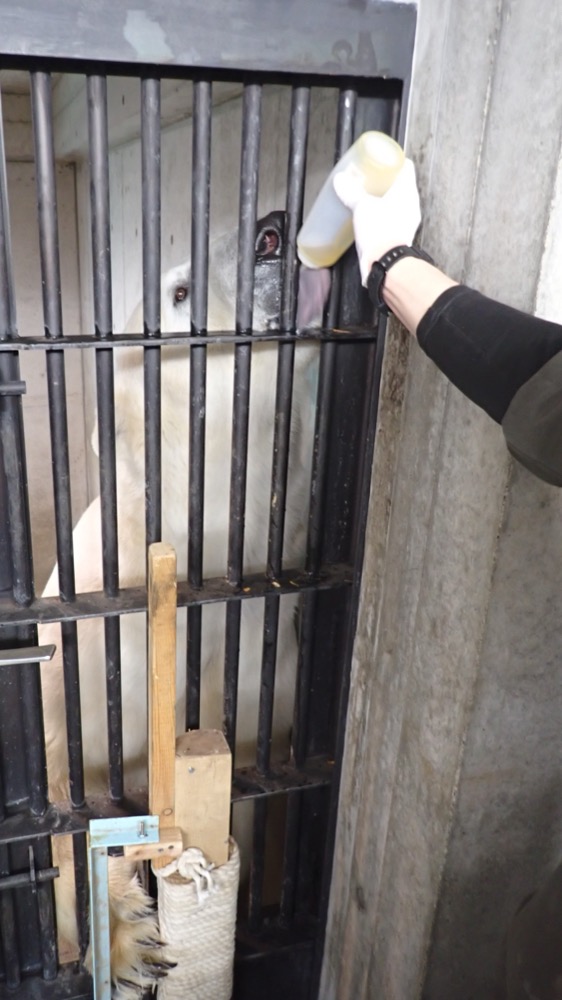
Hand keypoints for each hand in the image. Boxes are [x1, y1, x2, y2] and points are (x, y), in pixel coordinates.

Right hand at [333, 158, 421, 284]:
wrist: (386, 264)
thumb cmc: (379, 231)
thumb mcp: (361, 207)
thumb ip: (351, 192)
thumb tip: (341, 180)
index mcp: (407, 191)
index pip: (406, 167)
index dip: (394, 162)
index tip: (381, 161)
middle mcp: (412, 205)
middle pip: (401, 185)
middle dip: (386, 181)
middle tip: (370, 180)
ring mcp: (408, 222)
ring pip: (398, 203)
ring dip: (385, 199)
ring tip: (368, 198)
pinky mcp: (401, 236)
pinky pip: (394, 219)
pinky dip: (383, 215)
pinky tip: (370, 218)